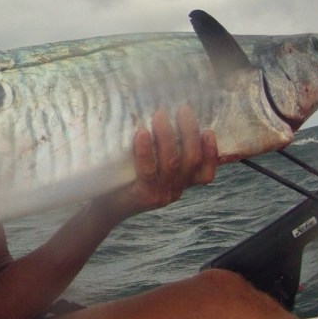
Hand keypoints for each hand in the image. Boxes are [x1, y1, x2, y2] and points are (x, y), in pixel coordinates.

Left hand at [93, 105, 217, 222]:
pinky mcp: (142, 193)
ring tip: (160, 114)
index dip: (211, 152)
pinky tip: (142, 132)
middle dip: (189, 131)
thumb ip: (162, 154)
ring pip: (172, 161)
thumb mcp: (151, 172)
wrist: (105, 210)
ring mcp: (160, 193)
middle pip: (191, 160)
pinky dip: (146, 149)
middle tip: (182, 109)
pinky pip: (148, 169)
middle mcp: (175, 190)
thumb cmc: (127, 182)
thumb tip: (164, 117)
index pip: (206, 173)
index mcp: (181, 184)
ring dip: (167, 135)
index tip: (209, 130)